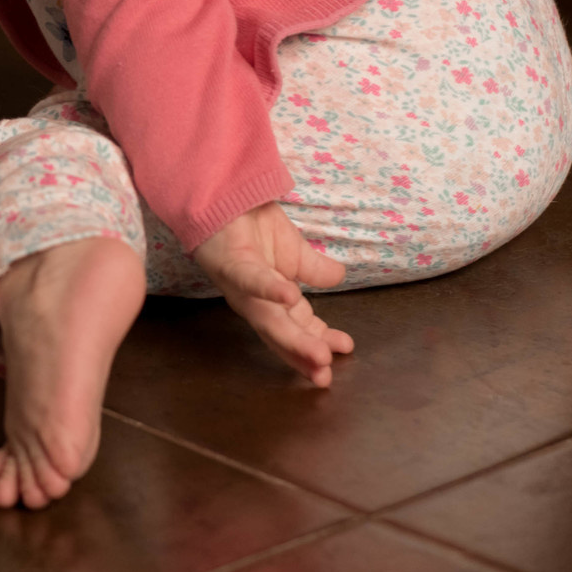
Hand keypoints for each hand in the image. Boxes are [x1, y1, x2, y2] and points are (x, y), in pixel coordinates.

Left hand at [189, 201, 353, 385]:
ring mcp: (241, 287)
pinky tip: (290, 296)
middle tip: (325, 375)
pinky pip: (250, 280)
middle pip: (281, 335)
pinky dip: (269, 290)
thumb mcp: (296, 252)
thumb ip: (316, 269)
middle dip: (303, 356)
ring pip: (268, 319)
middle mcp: (255, 301)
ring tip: (318, 352)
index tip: (344, 353)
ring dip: (293, 338)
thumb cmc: (256, 227)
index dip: (319, 343)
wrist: (227, 195)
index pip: (298, 329)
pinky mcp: (230, 265)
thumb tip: (340, 278)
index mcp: (273, 302)